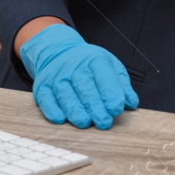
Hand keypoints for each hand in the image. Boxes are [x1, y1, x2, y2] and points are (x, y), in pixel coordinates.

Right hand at [19, 23, 138, 129]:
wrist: (58, 51)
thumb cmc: (87, 64)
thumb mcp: (109, 65)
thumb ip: (122, 84)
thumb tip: (131, 103)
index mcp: (94, 60)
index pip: (104, 77)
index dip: (110, 94)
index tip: (116, 109)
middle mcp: (74, 67)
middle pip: (85, 88)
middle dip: (95, 106)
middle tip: (104, 122)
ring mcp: (57, 77)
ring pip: (66, 95)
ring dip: (75, 110)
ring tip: (84, 122)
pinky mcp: (43, 87)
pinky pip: (46, 99)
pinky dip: (52, 109)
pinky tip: (60, 119)